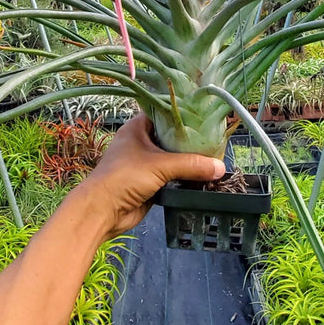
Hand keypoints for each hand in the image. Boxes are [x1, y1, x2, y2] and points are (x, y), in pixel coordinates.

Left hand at [71, 115, 224, 238]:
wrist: (102, 211)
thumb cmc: (124, 177)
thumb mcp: (160, 165)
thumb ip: (191, 165)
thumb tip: (221, 167)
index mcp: (138, 128)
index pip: (165, 113)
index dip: (185, 114)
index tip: (207, 116)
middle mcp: (141, 143)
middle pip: (171, 138)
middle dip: (192, 141)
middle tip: (216, 139)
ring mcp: (145, 164)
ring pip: (173, 159)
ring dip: (190, 162)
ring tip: (215, 158)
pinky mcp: (150, 183)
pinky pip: (172, 177)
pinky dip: (185, 178)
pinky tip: (204, 177)